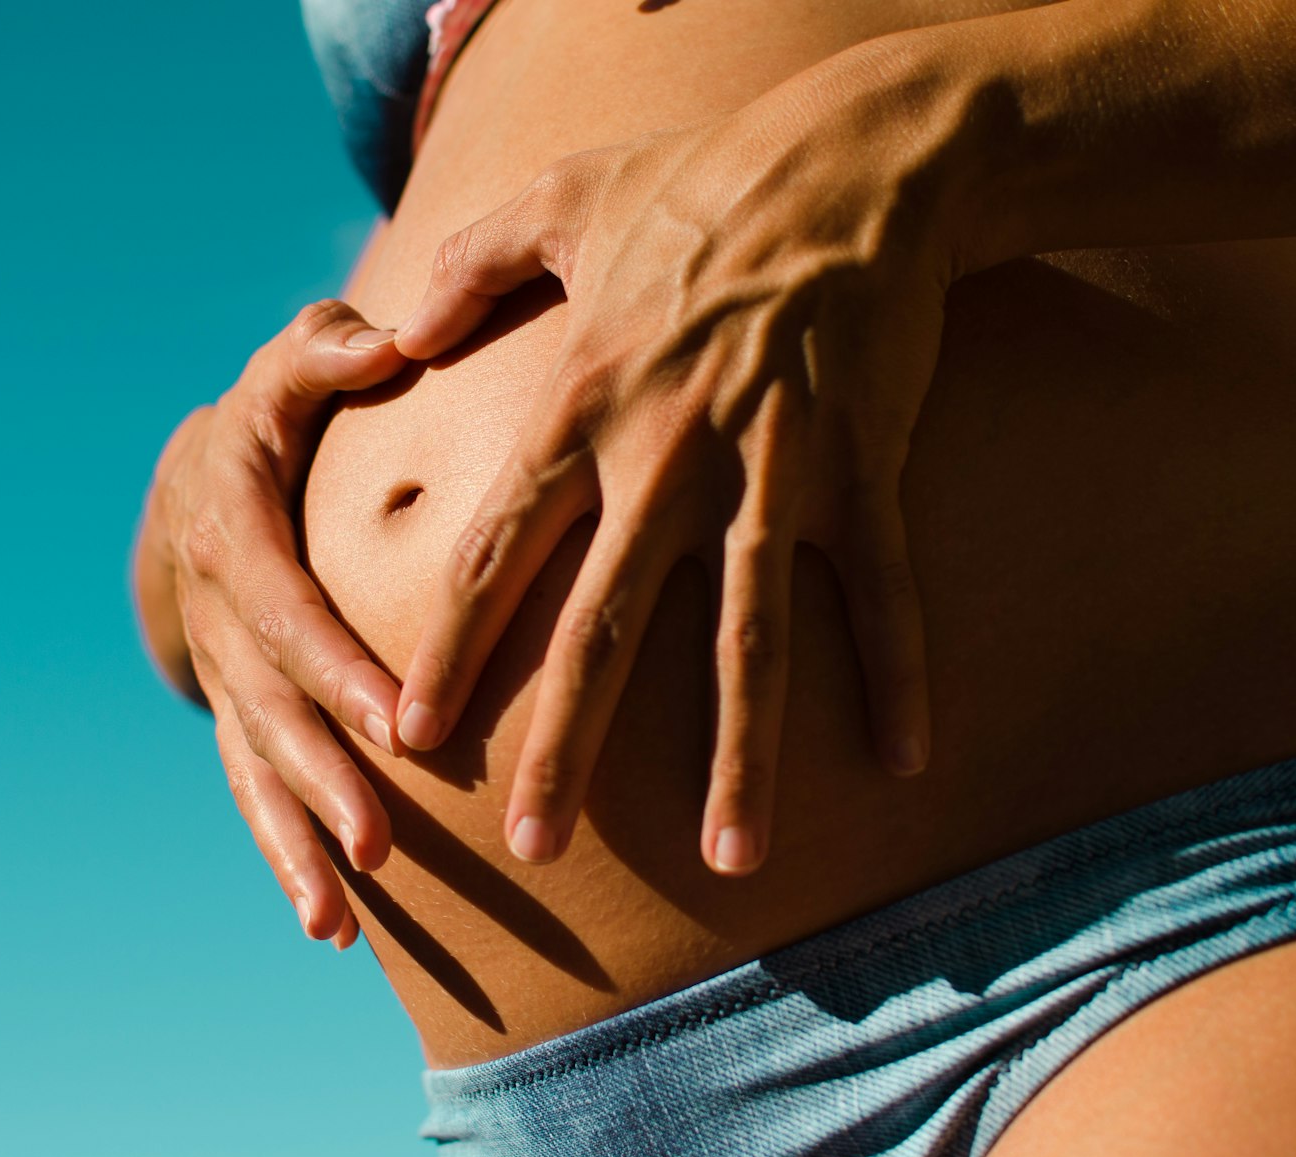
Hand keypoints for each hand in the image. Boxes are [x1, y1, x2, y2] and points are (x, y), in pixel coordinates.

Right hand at [134, 300, 408, 946]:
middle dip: (324, 780)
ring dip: (296, 844)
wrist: (193, 490)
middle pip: (273, 711)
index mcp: (233, 535)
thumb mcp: (287, 372)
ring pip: (256, 771)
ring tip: (339, 917)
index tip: (399, 723)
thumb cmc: (271, 423)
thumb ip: (330, 354)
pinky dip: (286, 859)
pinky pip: (255, 794)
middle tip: (381, 841)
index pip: (287, 610)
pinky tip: (332, 928)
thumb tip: (393, 341)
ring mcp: (225, 680)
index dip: (336, 670)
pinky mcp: (238, 719)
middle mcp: (220, 621)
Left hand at [389, 49, 979, 875]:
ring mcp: (770, 471)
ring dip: (741, 756)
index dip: (452, 651)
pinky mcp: (864, 468)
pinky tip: (903, 762)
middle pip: (604, 629)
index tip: (412, 736)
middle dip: (566, 745)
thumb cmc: (700, 182)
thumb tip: (392, 327)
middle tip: (532, 846)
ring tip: (735, 858)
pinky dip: (896, 675)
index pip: (499, 555)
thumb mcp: (559, 200)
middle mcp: (665, 459)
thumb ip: (466, 268)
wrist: (852, 158)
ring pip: (748, 639)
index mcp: (583, 409)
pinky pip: (882, 591)